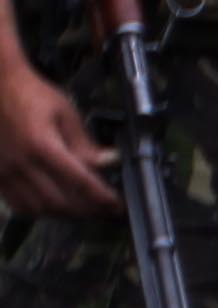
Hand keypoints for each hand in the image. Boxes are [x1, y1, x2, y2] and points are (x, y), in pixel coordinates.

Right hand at [0, 58, 117, 219]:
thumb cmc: (30, 93)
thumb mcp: (65, 112)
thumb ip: (85, 143)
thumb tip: (107, 162)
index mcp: (41, 145)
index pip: (79, 181)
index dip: (101, 197)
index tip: (116, 204)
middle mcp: (21, 162)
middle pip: (60, 202)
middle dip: (87, 210)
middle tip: (105, 209)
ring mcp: (5, 171)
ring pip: (39, 209)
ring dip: (65, 214)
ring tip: (84, 209)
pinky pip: (19, 205)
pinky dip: (40, 211)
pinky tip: (55, 206)